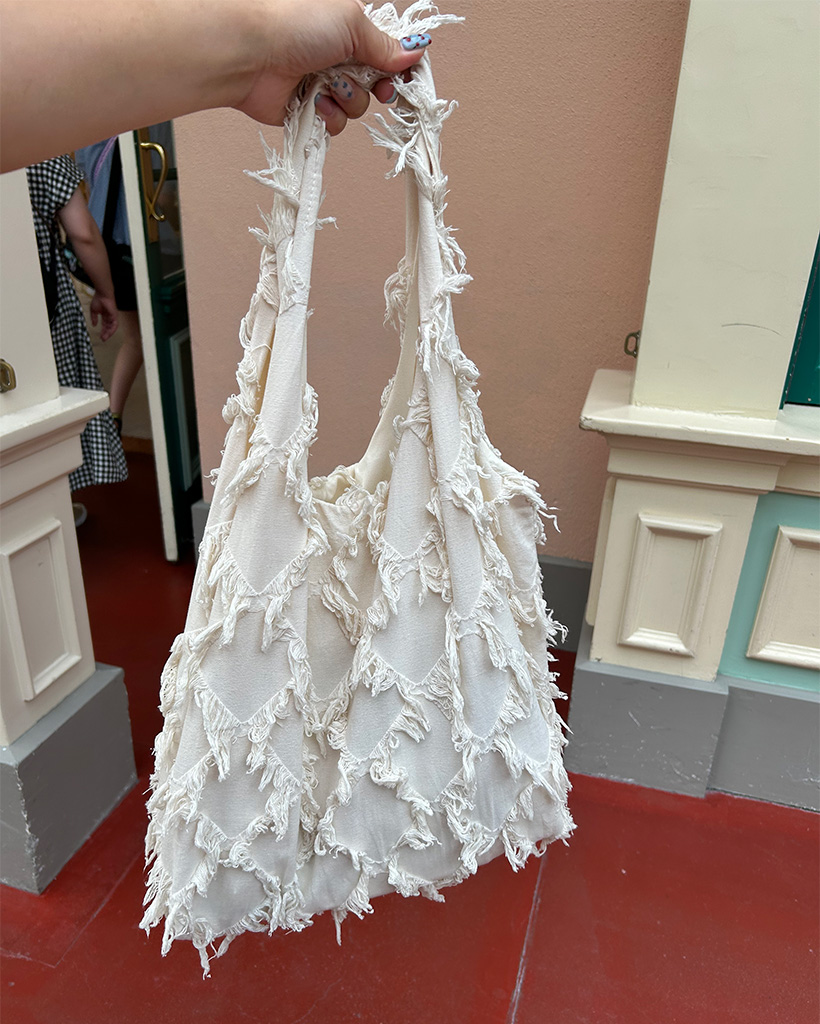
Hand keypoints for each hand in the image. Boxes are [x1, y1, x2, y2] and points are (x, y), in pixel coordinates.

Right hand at [90, 293, 117, 341]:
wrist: (102, 294)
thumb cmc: (98, 300)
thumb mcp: (94, 311)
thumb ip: (94, 318)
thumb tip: (94, 325)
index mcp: (105, 315)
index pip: (105, 325)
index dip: (103, 331)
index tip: (100, 337)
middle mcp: (110, 317)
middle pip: (108, 327)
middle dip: (106, 334)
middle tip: (103, 339)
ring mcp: (113, 316)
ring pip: (112, 327)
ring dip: (108, 333)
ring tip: (104, 338)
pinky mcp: (115, 316)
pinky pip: (115, 325)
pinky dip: (112, 330)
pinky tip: (108, 334)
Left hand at [235, 0, 431, 135]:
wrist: (252, 54)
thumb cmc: (294, 24)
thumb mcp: (351, 23)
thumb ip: (385, 44)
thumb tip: (415, 51)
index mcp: (350, 29)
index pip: (387, 51)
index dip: (398, 67)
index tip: (403, 76)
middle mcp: (338, 56)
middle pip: (377, 82)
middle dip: (376, 86)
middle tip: (375, 86)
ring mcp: (324, 84)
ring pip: (357, 106)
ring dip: (349, 100)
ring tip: (329, 85)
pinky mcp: (309, 110)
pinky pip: (335, 124)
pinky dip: (329, 116)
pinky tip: (316, 102)